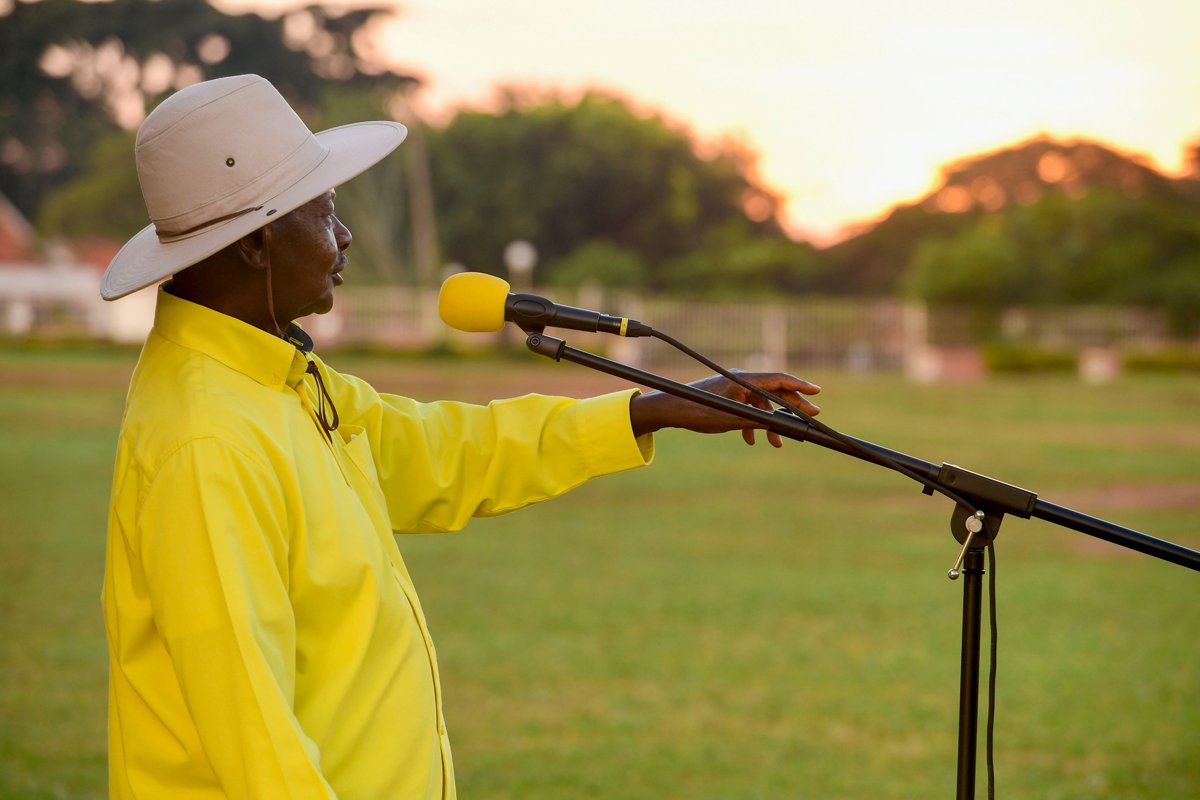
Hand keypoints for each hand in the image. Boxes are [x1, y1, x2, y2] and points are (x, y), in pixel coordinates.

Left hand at [629, 371, 820, 447]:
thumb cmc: (698, 411)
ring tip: (776, 443)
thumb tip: (782, 427)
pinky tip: (751, 440)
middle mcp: (741, 380)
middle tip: (809, 417)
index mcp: (744, 379)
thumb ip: (758, 421)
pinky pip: (747, 408)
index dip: (800, 386)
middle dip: (791, 408)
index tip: (817, 393)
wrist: (670, 410)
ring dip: (770, 423)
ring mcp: (734, 388)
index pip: (779, 380)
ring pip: (761, 404)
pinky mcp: (726, 397)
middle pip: (774, 392)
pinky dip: (752, 423)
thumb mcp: (732, 419)